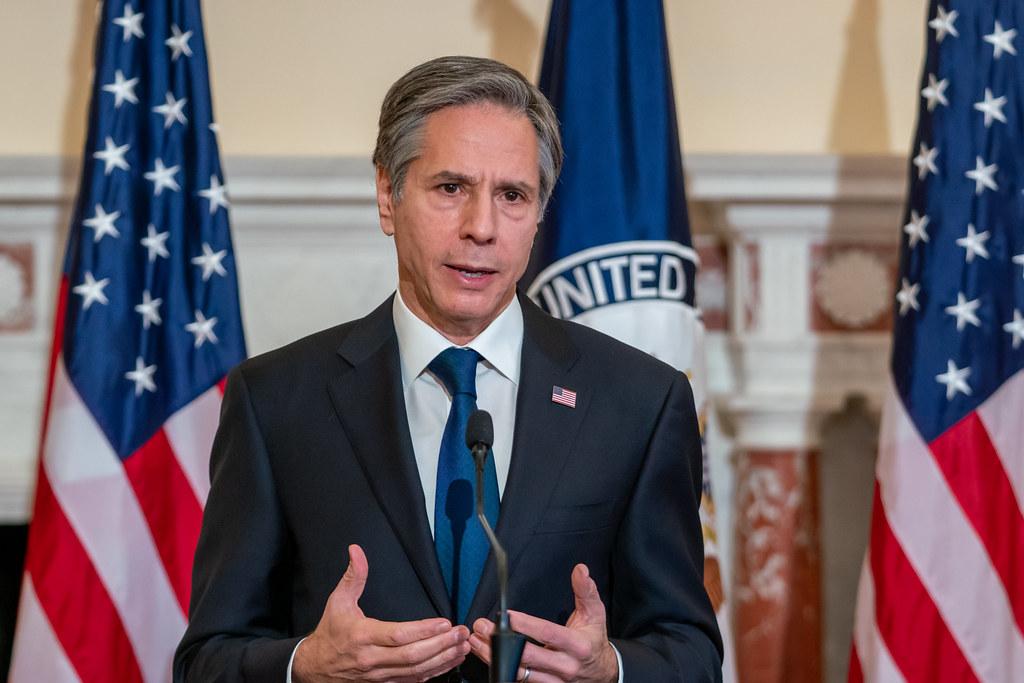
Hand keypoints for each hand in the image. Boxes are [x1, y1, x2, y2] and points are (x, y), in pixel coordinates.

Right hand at [293, 544, 470, 681]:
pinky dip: (434, 672)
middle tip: (461, 633)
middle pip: (412, 655)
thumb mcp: (338, 601)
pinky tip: (449, 661)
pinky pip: (413, 680)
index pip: (398, 635)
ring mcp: (380, 674)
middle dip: (441, 645)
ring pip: (416, 670)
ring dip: (443, 659)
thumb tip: (356, 551)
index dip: (424, 630)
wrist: (314, 667)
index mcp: (363, 636)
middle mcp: (373, 658)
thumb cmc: (330, 634)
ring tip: (463, 647)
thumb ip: (353, 576)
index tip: (443, 623)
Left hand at [469, 564, 617, 682]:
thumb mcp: (595, 613)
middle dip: (502, 641)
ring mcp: (554, 681)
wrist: (602, 672)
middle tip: (482, 626)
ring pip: (520, 672)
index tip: (506, 615)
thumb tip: (580, 569)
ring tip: (477, 640)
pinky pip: (520, 681)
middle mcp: (566, 666)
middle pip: (528, 656)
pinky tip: (488, 654)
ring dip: (495, 656)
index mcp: (578, 645)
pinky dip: (501, 667)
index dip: (525, 625)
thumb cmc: (593, 639)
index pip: (547, 633)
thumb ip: (586, 591)